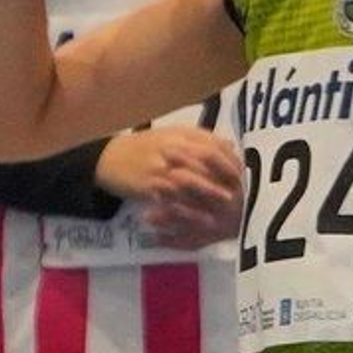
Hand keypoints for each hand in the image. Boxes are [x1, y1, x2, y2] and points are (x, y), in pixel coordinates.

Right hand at [95, 125, 243, 245]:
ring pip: (191, 181)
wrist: (109, 158)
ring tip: (227, 204)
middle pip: (205, 161)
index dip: (230, 159)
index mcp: (179, 136)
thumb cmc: (144, 147)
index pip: (212, 145)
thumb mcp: (172, 135)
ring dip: (210, 192)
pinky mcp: (149, 187)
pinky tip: (200, 217)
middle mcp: (172, 150)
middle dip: (225, 176)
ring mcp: (160, 169)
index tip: (244, 173)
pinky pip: (172, 199)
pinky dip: (188, 209)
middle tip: (241, 191)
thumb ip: (201, 139)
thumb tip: (230, 145)